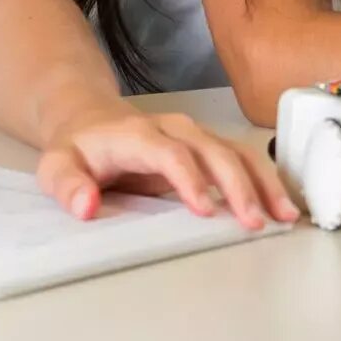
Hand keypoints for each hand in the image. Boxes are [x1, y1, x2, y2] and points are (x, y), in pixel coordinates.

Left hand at [34, 104, 298, 230]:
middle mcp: (174, 129)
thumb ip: (68, 185)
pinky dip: (264, 180)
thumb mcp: (57, 165)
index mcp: (139, 134)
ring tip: (283, 215)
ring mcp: (195, 135)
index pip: (169, 153)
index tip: (205, 210)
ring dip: (262, 182)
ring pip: (236, 151)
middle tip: (253, 221)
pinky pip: (242, 159)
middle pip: (213, 150)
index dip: (189, 179)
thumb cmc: (80, 148)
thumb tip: (85, 206)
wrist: (92, 120)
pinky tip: (281, 204)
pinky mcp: (207, 146)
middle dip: (238, 185)